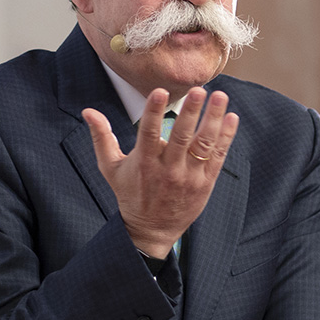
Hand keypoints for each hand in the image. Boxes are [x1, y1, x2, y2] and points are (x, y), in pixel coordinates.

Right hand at [84, 87, 237, 258]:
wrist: (152, 229)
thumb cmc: (130, 193)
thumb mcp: (110, 167)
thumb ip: (101, 137)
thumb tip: (88, 111)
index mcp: (144, 162)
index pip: (149, 133)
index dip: (154, 112)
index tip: (160, 91)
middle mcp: (168, 169)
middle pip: (181, 137)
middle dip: (190, 112)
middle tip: (198, 90)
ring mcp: (189, 176)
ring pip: (203, 145)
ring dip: (213, 119)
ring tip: (220, 96)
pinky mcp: (205, 183)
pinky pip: (218, 157)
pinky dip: (226, 137)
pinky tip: (231, 117)